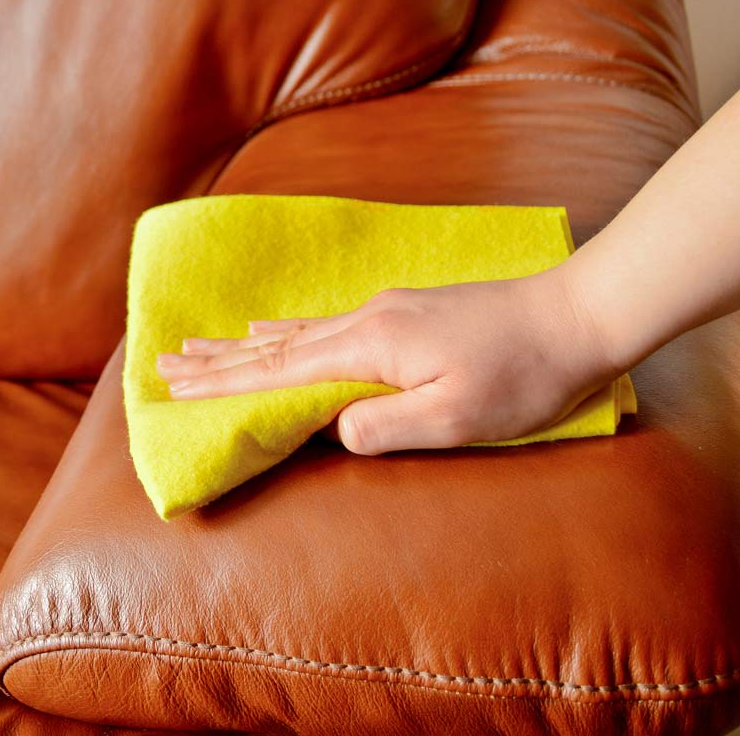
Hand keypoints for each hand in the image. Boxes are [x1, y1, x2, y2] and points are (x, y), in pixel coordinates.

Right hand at [154, 269, 625, 454]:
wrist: (577, 315)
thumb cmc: (523, 376)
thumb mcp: (458, 418)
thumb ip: (387, 426)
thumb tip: (333, 430)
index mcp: (371, 347)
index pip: (279, 370)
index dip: (224, 384)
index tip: (174, 388)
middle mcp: (367, 320)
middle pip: (273, 345)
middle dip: (216, 360)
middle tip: (162, 364)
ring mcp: (385, 311)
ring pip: (294, 331)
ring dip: (242, 343)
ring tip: (199, 344)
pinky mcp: (404, 312)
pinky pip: (322, 322)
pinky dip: (284, 330)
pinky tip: (270, 327)